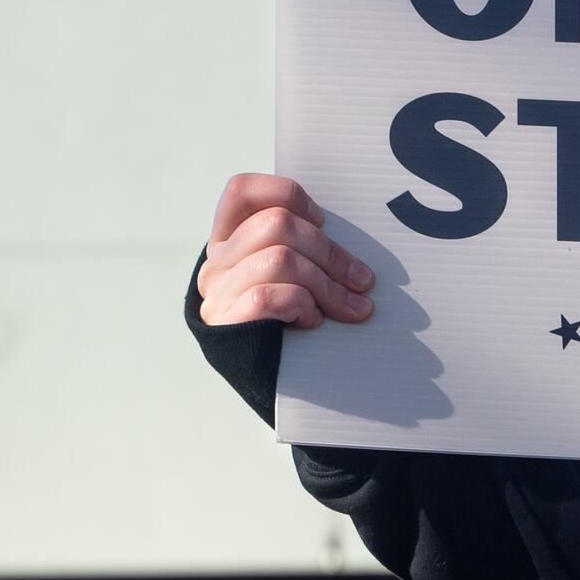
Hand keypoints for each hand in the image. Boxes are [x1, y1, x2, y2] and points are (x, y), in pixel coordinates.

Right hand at [200, 173, 376, 329]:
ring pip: (281, 258)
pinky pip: (271, 295)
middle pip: (277, 224)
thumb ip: (299, 251)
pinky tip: (314, 322)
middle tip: (363, 281)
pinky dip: (303, 305)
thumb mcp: (288, 281)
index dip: (287, 194)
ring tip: (353, 309)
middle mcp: (215, 264)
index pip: (242, 190)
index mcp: (227, 243)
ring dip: (329, 285)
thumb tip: (348, 244)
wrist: (269, 389)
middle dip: (331, 253)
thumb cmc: (289, 328)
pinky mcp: (227, 325)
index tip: (321, 221)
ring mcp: (217, 295)